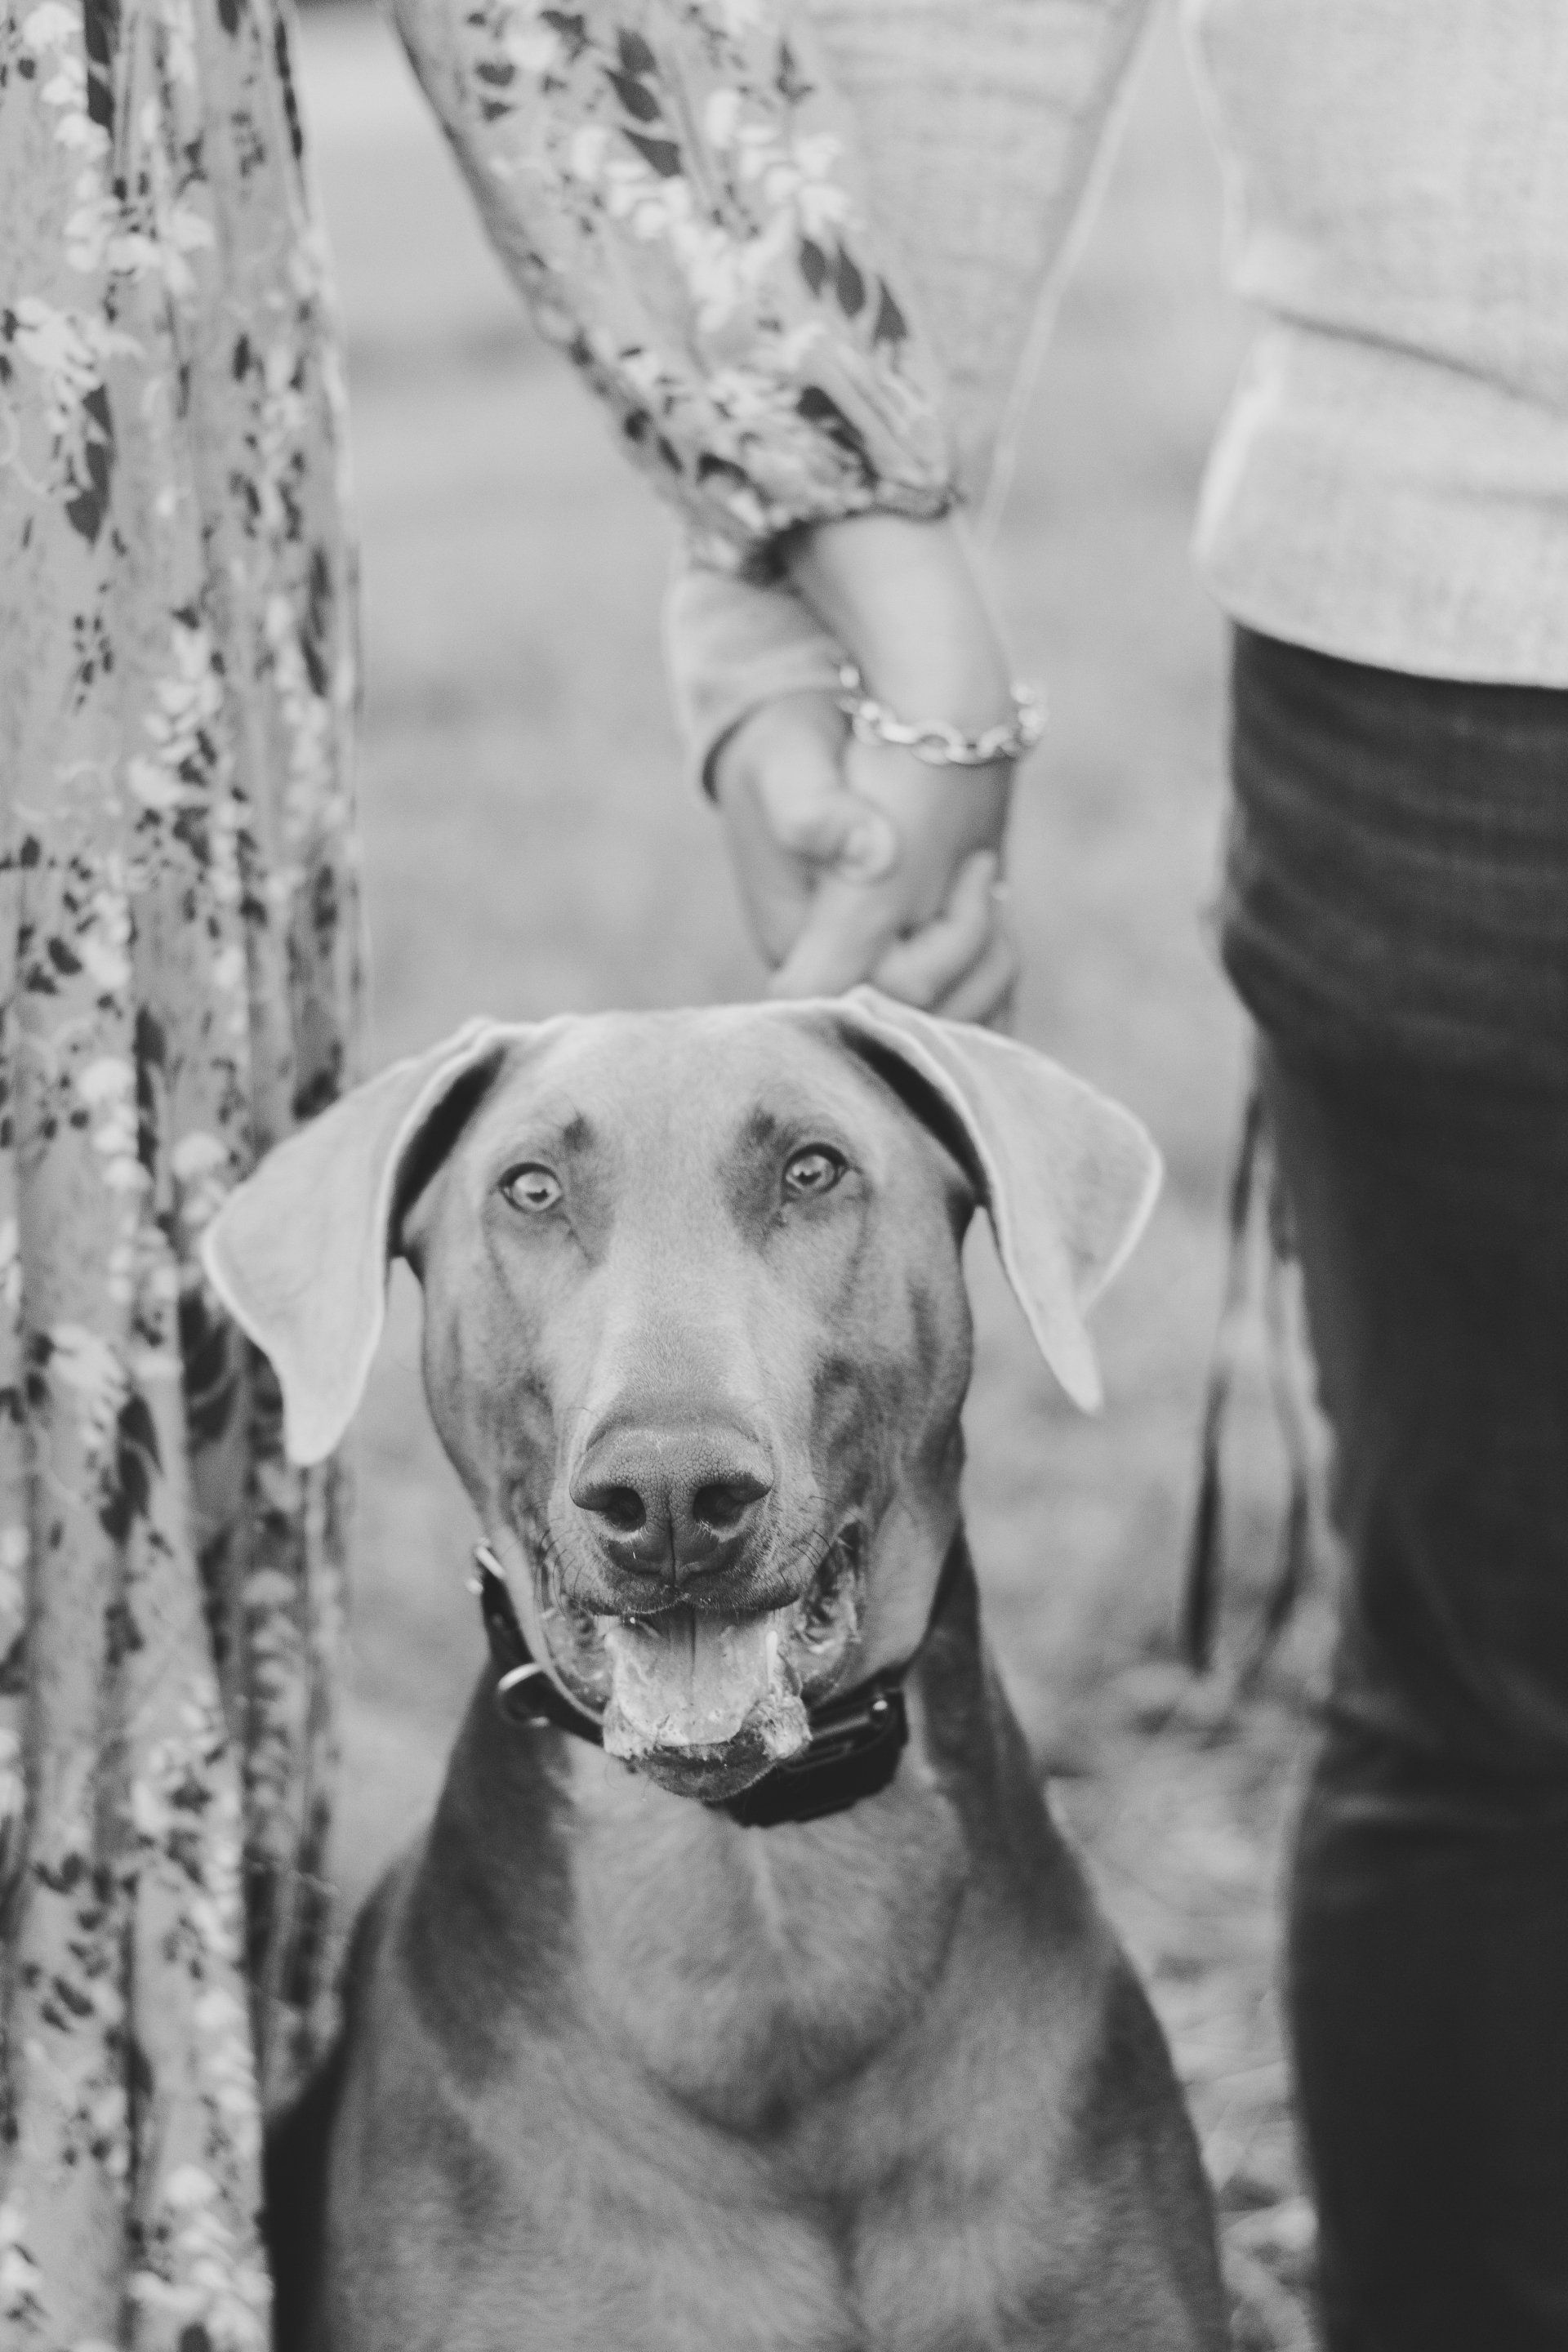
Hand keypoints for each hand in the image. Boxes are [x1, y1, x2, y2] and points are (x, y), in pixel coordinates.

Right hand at [712, 687, 1017, 1024]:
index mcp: (801, 946)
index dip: (922, 975)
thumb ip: (812, 810)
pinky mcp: (907, 962)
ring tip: (993, 886)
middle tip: (983, 869)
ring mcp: (875, 973)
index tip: (964, 876)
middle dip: (970, 961)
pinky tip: (1004, 926)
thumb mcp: (789, 765)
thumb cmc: (787, 753)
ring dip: (991, 971)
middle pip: (915, 1030)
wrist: (806, 736)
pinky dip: (996, 986)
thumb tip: (873, 855)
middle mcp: (839, 973)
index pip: (858, 1010)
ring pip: (948, 1030)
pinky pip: (963, 1016)